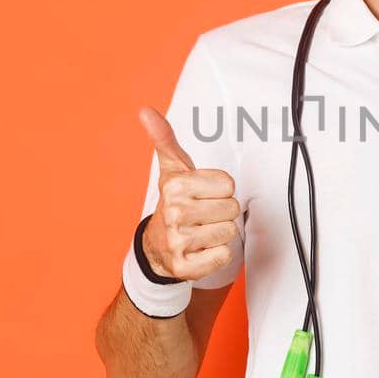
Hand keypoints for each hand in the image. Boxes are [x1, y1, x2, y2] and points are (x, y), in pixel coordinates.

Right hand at [137, 104, 239, 281]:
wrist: (156, 247)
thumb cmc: (173, 203)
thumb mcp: (171, 169)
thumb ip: (164, 138)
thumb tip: (146, 111)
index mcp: (175, 185)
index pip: (229, 184)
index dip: (219, 191)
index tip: (201, 195)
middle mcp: (174, 212)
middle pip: (232, 208)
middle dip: (220, 213)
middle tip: (201, 216)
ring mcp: (178, 241)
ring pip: (230, 232)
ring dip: (219, 234)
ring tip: (200, 232)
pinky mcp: (185, 266)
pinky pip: (224, 256)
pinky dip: (217, 255)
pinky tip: (200, 250)